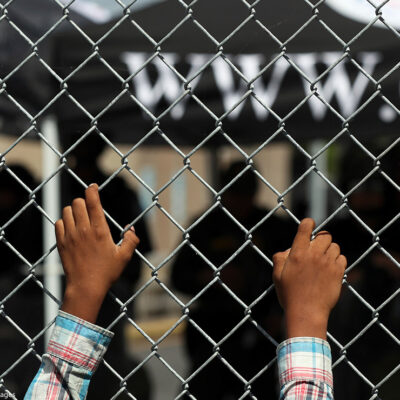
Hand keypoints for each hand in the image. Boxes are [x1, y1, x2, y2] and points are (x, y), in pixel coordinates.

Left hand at [55, 184, 139, 322]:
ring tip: (81, 218)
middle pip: (78, 203)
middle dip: (84, 201)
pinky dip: (64, 221)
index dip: (92, 190)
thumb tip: (131, 229)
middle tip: (89, 208)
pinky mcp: (61, 243)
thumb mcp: (124, 257)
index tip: (93, 186)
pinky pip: (58, 223)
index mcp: (99, 230)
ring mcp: (70, 236)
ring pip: (67, 211)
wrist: (85, 287)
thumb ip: (131, 241)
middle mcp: (83, 230)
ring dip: (74, 210)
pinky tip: (71, 228)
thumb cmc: (106, 273)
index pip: (93, 202)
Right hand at [272, 218, 345, 338]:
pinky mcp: (338, 272)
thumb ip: (280, 258)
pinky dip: (337, 260)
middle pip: (324, 235)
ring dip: (329, 250)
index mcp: (297, 253)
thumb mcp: (277, 275)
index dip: (308, 223)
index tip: (308, 225)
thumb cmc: (289, 295)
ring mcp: (328, 263)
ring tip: (323, 260)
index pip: (305, 227)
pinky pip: (342, 258)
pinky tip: (330, 268)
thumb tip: (288, 250)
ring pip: (334, 246)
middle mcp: (314, 255)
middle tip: (316, 248)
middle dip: (320, 239)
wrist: (307, 313)